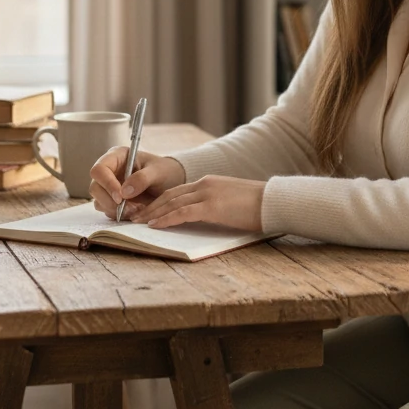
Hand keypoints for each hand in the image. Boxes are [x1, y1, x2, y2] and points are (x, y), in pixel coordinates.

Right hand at [88, 147, 185, 219]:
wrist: (171, 183)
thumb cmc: (164, 171)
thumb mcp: (158, 171)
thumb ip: (142, 178)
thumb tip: (124, 192)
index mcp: (116, 157)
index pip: (99, 169)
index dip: (107, 184)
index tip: (120, 197)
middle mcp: (109, 172)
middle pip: (95, 188)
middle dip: (110, 202)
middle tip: (131, 208)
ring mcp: (109, 187)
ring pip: (99, 202)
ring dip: (116, 210)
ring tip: (138, 209)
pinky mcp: (113, 201)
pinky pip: (108, 211)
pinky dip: (120, 215)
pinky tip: (136, 212)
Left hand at [129, 175, 264, 231]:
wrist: (274, 202)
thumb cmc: (257, 206)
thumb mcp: (231, 202)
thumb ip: (214, 205)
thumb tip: (201, 218)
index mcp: (209, 183)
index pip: (177, 191)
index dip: (159, 201)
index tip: (146, 211)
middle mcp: (205, 184)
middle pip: (169, 195)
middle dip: (150, 206)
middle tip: (134, 217)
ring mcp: (207, 194)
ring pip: (171, 202)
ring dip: (152, 213)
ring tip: (139, 223)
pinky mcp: (211, 206)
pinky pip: (182, 212)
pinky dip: (166, 219)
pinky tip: (155, 225)